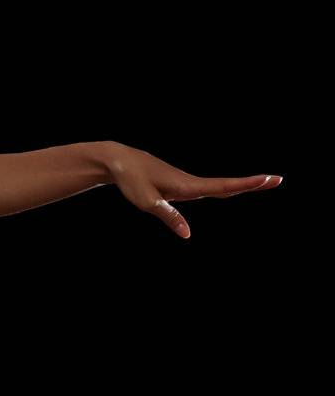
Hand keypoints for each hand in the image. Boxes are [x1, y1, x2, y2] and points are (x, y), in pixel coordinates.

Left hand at [104, 143, 281, 239]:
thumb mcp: (147, 202)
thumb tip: (187, 235)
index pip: (223, 186)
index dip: (247, 184)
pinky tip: (230, 189)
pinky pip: (205, 187)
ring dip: (240, 184)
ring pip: (217, 186)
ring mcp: (185, 182)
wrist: (118, 161)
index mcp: (188, 186)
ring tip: (263, 182)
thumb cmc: (131, 180)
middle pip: (227, 185)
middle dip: (252, 183)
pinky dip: (223, 187)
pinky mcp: (178, 184)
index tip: (269, 178)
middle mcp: (191, 183)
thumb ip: (169, 217)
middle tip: (278, 179)